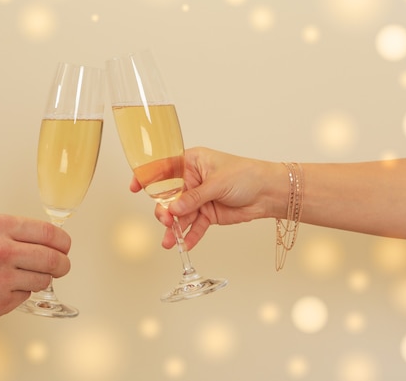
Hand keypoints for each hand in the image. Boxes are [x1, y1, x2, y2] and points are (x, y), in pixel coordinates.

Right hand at [0, 214, 70, 324]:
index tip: (65, 246)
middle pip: (53, 259)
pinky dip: (19, 293)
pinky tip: (1, 287)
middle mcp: (1, 251)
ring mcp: (0, 280)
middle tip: (61, 265)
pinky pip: (24, 297)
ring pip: (43, 280)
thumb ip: (13, 232)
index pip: (49, 233)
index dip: (63, 241)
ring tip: (23, 275)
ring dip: (39, 278)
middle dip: (62, 263)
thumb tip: (46, 239)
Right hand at [131, 147, 280, 249]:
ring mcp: (199, 198)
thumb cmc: (247, 175)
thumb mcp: (217, 183)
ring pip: (180, 215)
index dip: (148, 177)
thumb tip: (173, 209)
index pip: (164, 168)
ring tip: (170, 240)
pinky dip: (189, 236)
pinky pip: (194, 226)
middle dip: (165, 210)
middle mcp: (192, 180)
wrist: (270, 193)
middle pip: (169, 196)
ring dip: (174, 228)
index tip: (135, 187)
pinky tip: (183, 244)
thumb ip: (193, 197)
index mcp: (192, 162)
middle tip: (166, 220)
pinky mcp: (208, 214)